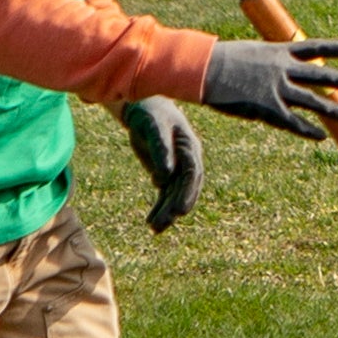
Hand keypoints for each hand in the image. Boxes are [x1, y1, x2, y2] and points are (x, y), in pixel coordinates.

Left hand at [119, 95, 205, 230]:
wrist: (145, 108)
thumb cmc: (151, 114)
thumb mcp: (154, 128)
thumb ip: (160, 151)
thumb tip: (164, 178)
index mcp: (190, 148)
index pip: (192, 174)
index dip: (187, 193)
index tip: (179, 210)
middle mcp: (187, 161)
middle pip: (184, 188)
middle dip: (175, 207)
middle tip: (163, 224)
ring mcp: (178, 168)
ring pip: (174, 194)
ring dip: (166, 212)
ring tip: (154, 229)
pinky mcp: (166, 173)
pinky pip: (165, 194)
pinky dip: (159, 207)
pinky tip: (151, 221)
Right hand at [201, 37, 337, 140]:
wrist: (204, 69)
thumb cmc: (221, 60)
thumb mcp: (251, 52)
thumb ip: (269, 60)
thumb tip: (280, 66)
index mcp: (279, 50)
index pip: (317, 47)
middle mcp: (283, 68)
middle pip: (322, 75)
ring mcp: (277, 89)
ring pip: (313, 100)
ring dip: (332, 110)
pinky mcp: (267, 108)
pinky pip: (293, 122)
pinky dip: (308, 129)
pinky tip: (321, 135)